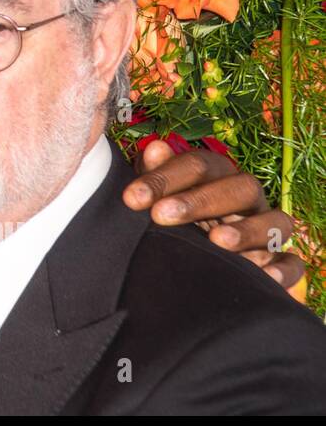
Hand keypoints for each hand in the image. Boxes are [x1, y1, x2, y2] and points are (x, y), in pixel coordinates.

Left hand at [122, 140, 305, 293]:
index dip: (164, 178)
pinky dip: (282, 269)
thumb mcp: (160, 197)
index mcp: (217, 177)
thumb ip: (157, 175)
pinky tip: (263, 276)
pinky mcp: (278, 263)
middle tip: (160, 215)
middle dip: (200, 200)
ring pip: (276, 221)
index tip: (131, 198)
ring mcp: (267, 229)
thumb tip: (155, 149)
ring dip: (247, 230)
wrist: (195, 263)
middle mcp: (247, 200)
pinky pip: (292, 263)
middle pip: (240, 187)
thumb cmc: (173, 219)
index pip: (199, 165)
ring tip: (216, 240)